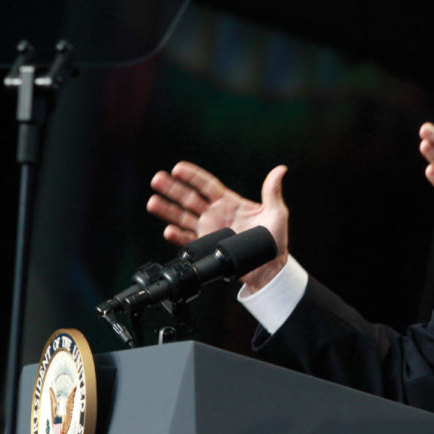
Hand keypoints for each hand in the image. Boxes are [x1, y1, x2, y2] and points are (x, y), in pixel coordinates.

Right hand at [146, 161, 289, 292]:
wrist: (270, 266)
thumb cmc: (275, 238)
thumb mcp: (276, 212)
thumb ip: (272, 191)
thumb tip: (280, 170)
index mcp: (230, 202)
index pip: (207, 185)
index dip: (192, 176)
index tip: (178, 168)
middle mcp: (216, 214)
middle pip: (189, 197)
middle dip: (173, 188)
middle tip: (157, 179)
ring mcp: (209, 230)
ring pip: (183, 217)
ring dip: (168, 210)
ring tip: (153, 202)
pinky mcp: (207, 246)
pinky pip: (188, 241)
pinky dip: (178, 236)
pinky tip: (168, 230)